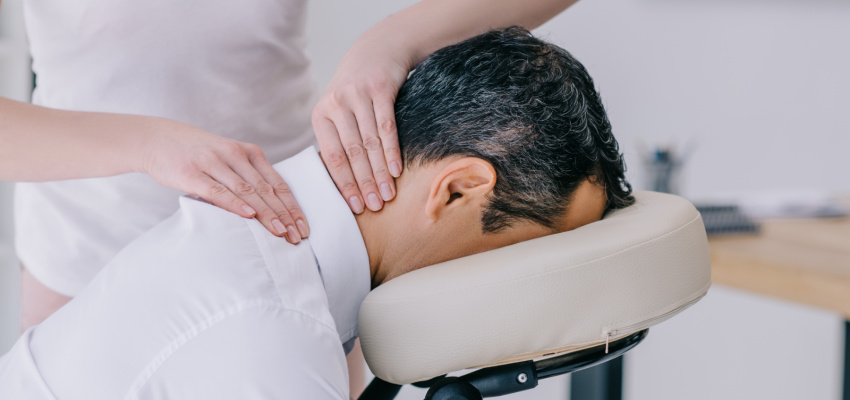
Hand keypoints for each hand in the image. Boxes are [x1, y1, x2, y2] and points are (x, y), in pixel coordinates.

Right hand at [141, 122, 307, 242]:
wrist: (158, 139)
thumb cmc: (199, 155)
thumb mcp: (229, 159)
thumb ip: (249, 177)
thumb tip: (274, 208)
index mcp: (250, 152)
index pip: (278, 183)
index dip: (292, 207)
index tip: (303, 228)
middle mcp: (235, 155)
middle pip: (266, 190)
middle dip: (285, 215)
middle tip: (297, 237)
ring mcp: (214, 162)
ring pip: (247, 191)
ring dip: (266, 214)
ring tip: (280, 233)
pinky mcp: (192, 173)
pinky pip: (218, 191)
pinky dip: (235, 204)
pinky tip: (249, 216)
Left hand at [312, 37, 410, 213]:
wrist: (376, 51)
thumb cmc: (356, 91)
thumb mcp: (339, 110)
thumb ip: (338, 141)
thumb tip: (343, 183)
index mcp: (321, 115)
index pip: (332, 157)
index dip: (344, 183)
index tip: (354, 206)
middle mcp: (336, 105)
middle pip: (352, 153)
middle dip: (364, 183)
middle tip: (374, 207)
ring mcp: (358, 96)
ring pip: (369, 143)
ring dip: (380, 172)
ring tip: (388, 195)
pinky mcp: (379, 89)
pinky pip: (386, 127)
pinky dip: (391, 151)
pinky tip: (396, 170)